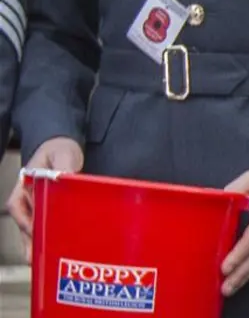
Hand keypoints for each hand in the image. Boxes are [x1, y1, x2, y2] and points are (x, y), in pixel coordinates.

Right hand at [7, 137, 83, 261]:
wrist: (65, 148)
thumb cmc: (61, 149)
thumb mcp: (63, 153)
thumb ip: (64, 164)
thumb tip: (66, 176)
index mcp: (25, 184)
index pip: (19, 205)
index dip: (26, 220)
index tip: (35, 231)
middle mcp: (27, 198)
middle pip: (24, 222)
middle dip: (29, 240)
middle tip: (35, 257)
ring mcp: (36, 205)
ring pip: (32, 229)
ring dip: (35, 244)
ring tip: (38, 262)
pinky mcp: (49, 211)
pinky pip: (44, 227)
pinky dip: (46, 239)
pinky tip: (50, 253)